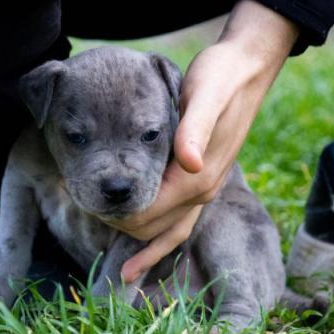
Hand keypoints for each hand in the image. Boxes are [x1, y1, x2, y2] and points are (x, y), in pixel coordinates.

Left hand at [109, 0, 298, 282]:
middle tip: (85, 209)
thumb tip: (191, 164)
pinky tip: (142, 251)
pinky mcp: (202, 180)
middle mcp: (203, 189)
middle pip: (153, 228)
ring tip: (119, 264)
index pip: (148, 213)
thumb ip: (196, 129)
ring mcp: (205, 188)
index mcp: (197, 176)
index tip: (85, 202)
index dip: (116, 215)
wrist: (248, 69)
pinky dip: (160, 242)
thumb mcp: (206, 94)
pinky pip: (180, 222)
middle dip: (120, 226)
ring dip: (142, 245)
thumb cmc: (221, 77)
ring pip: (169, 233)